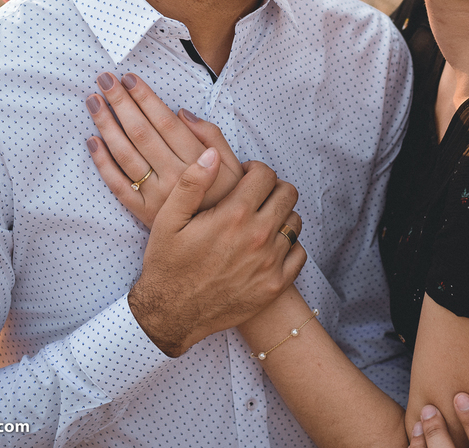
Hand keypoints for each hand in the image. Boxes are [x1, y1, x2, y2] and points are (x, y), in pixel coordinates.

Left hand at [85, 71, 243, 227]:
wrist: (218, 248)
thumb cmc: (228, 199)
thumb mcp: (237, 167)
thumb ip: (213, 136)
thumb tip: (182, 113)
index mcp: (198, 162)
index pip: (166, 122)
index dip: (146, 98)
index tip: (129, 78)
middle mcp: (175, 178)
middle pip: (142, 133)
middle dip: (121, 103)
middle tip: (105, 79)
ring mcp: (156, 196)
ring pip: (125, 155)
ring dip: (107, 126)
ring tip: (93, 102)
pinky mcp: (142, 212)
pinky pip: (117, 185)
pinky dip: (102, 163)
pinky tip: (92, 141)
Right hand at [129, 149, 305, 356]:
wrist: (172, 315)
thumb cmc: (168, 264)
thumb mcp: (169, 219)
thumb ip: (192, 182)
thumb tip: (213, 154)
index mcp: (234, 215)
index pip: (265, 174)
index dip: (254, 170)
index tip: (244, 178)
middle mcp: (258, 236)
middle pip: (287, 193)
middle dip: (272, 188)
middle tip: (255, 196)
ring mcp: (270, 262)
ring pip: (295, 222)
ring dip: (281, 216)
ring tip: (260, 221)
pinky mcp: (276, 285)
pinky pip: (299, 254)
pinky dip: (288, 247)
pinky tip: (268, 247)